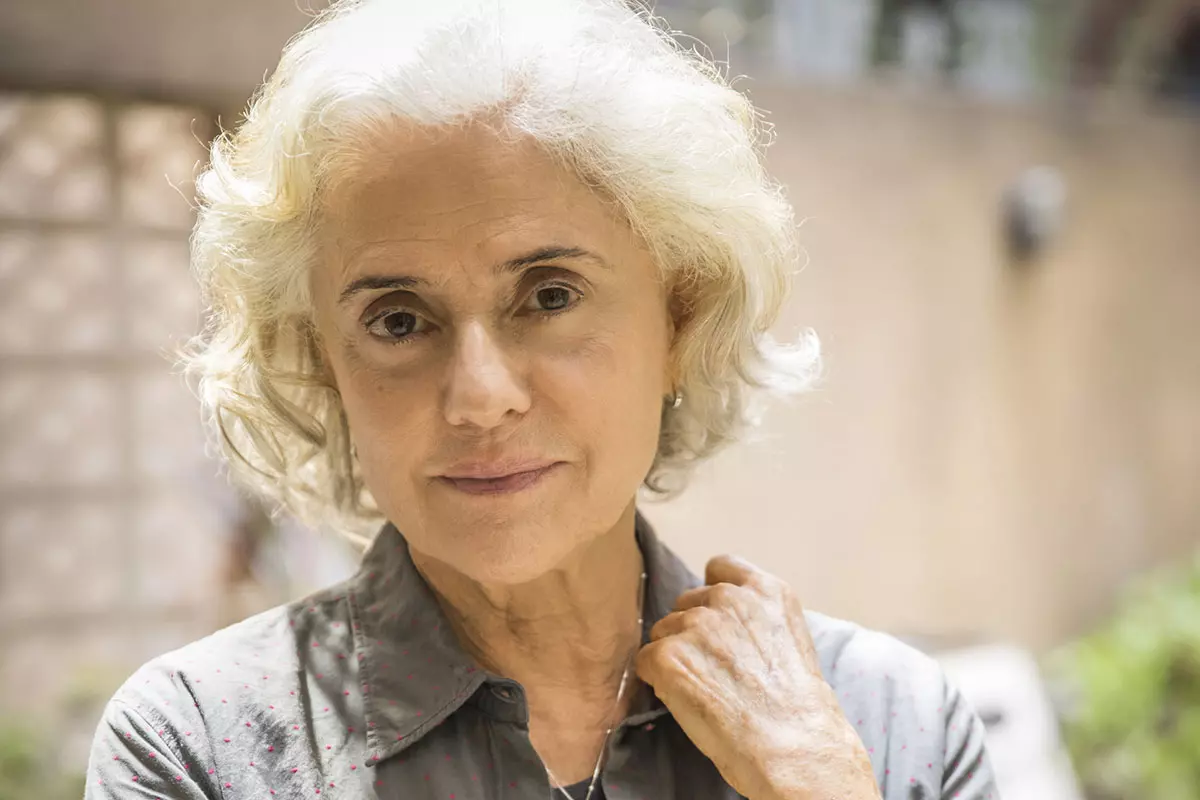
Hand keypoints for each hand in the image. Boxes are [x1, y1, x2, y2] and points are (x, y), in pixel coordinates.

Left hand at [634, 555, 880, 799]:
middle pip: (687, 602)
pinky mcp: (668, 654)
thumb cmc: (796, 710)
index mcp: (766, 591)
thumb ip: (755, 621)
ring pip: (664, 631)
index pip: (721, 567)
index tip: (715, 618)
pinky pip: (645, 661)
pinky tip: (684, 700)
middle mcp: (729, 598)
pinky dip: (657, 680)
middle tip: (712, 670)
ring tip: (704, 689)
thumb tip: (723, 628)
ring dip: (674, 655)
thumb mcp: (789, 642)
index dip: (712, 594)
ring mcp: (697, 623)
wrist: (791, 748)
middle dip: (692, 631)